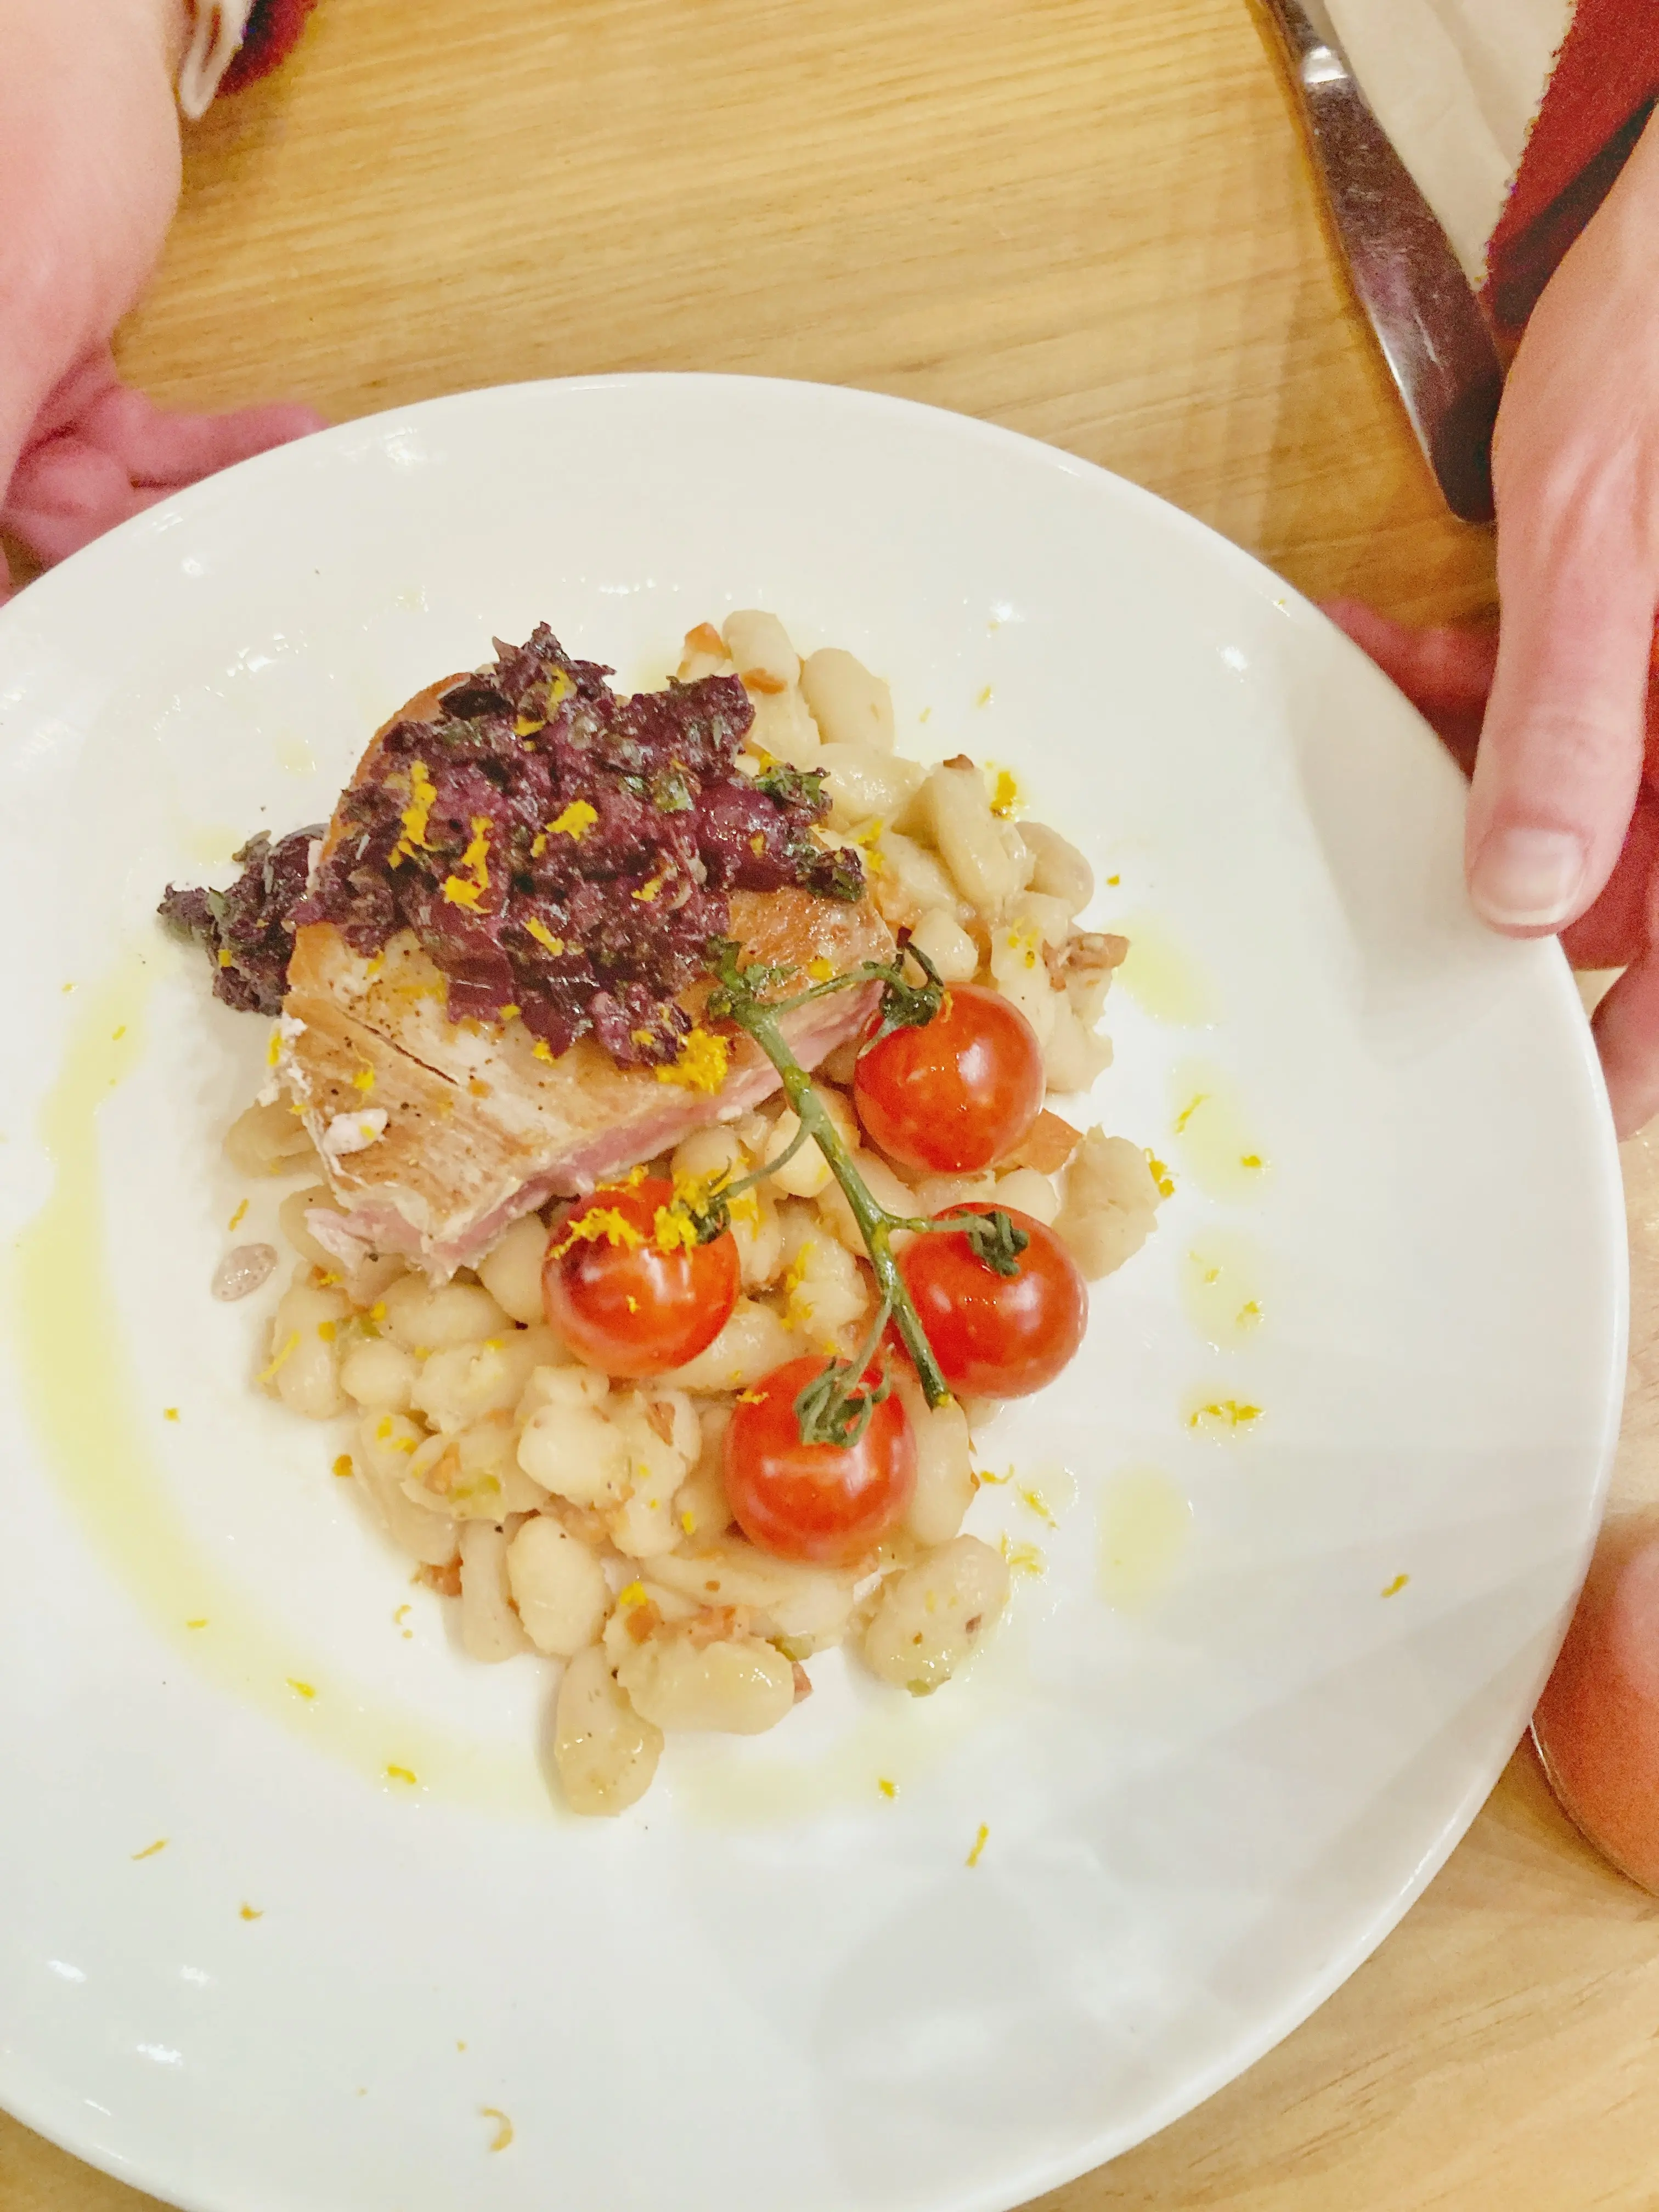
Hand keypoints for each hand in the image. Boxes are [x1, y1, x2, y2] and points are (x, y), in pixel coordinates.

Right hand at [0, 0, 322, 599]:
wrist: (76, 29)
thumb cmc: (35, 132)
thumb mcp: (15, 302)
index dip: (44, 620)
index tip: (104, 672)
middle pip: (50, 538)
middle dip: (155, 553)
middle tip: (249, 565)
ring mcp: (18, 401)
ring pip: (115, 502)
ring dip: (212, 495)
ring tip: (292, 477)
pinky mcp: (76, 383)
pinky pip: (152, 449)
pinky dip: (223, 447)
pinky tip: (290, 433)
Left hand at [1329, 108, 1658, 1137]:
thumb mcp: (1603, 543)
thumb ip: (1577, 721)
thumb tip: (1530, 899)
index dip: (1624, 1065)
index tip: (1530, 1125)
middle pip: (1631, 895)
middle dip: (1499, 888)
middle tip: (1385, 893)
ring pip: (1579, 801)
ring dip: (1473, 769)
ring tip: (1402, 693)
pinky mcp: (1642, 644)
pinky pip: (1572, 710)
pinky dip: (1491, 691)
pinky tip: (1411, 641)